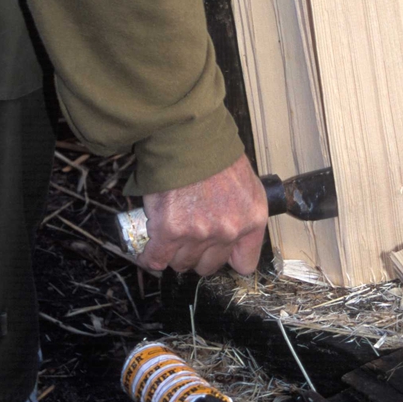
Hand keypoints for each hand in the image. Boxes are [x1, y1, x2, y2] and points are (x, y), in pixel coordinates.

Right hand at [138, 153, 267, 275]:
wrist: (189, 136)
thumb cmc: (214, 153)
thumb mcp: (246, 183)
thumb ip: (241, 212)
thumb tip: (228, 230)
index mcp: (251, 219)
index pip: (244, 263)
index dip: (227, 258)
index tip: (217, 252)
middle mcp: (228, 231)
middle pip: (208, 265)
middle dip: (197, 253)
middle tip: (189, 236)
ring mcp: (199, 233)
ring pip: (182, 263)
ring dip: (174, 252)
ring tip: (170, 234)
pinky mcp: (170, 231)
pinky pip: (157, 258)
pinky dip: (151, 258)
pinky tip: (150, 252)